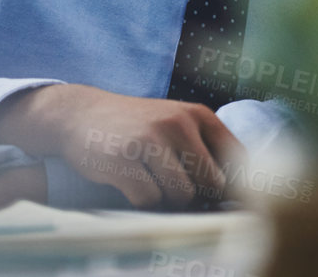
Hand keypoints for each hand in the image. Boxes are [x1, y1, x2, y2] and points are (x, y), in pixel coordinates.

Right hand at [0, 84, 242, 208]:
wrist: (82, 115)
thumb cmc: (137, 126)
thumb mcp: (176, 122)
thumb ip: (203, 147)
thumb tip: (232, 190)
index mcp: (198, 114)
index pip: (235, 155)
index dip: (234, 182)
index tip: (224, 195)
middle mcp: (178, 124)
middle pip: (210, 181)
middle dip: (198, 195)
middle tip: (180, 192)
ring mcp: (150, 142)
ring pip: (181, 194)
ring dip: (169, 201)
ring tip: (155, 185)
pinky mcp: (123, 162)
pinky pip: (148, 200)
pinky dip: (144, 202)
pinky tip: (133, 186)